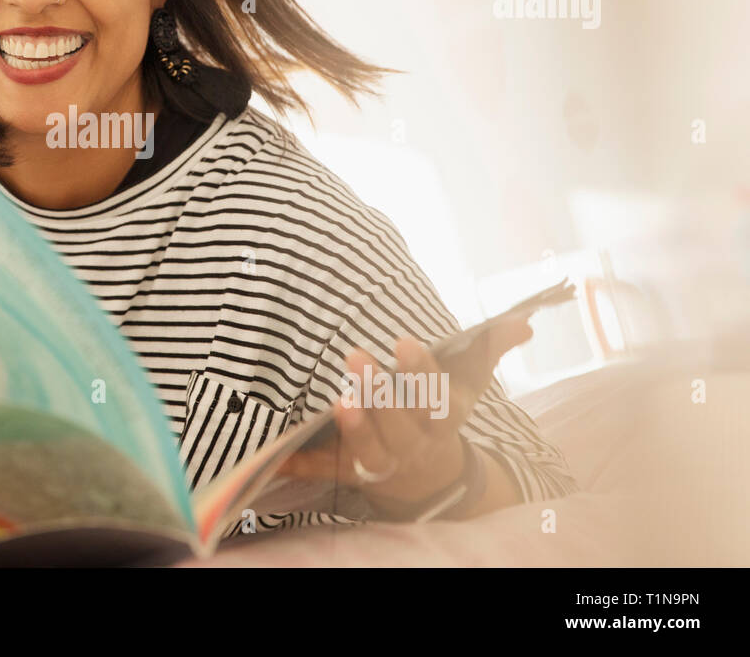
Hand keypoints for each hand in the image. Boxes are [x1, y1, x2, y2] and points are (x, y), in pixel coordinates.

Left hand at [277, 318, 532, 517]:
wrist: (430, 480)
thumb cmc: (441, 417)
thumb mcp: (468, 385)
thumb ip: (488, 350)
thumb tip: (520, 320)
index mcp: (443, 420)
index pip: (436, 398)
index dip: (422, 373)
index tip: (404, 341)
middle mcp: (416, 445)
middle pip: (401, 423)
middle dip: (380, 393)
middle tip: (356, 355)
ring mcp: (384, 463)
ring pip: (370, 451)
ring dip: (354, 428)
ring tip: (338, 400)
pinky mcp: (352, 475)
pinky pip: (325, 472)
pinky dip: (302, 466)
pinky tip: (280, 456)